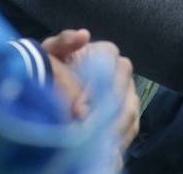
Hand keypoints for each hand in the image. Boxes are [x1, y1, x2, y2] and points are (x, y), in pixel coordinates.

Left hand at [41, 29, 140, 148]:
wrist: (50, 89)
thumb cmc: (51, 67)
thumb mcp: (50, 52)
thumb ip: (64, 41)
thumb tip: (84, 35)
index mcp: (105, 53)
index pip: (112, 63)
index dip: (96, 86)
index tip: (78, 108)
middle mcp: (121, 72)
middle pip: (124, 90)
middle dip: (105, 111)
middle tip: (84, 129)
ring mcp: (127, 93)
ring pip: (131, 109)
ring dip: (114, 128)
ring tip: (95, 142)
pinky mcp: (128, 113)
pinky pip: (132, 126)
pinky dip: (119, 138)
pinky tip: (104, 148)